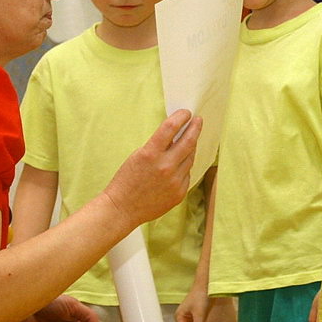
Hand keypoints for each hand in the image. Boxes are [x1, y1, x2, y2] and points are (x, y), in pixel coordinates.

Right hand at [104, 110, 202, 226]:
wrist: (123, 208)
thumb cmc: (126, 181)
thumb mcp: (138, 156)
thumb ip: (158, 146)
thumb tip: (176, 136)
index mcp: (151, 154)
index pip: (170, 128)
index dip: (181, 117)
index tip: (186, 113)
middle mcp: (165, 166)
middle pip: (188, 142)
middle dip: (195, 128)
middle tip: (198, 121)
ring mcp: (174, 181)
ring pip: (190, 158)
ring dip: (190, 147)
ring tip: (190, 141)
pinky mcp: (179, 193)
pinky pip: (187, 174)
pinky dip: (184, 167)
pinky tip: (178, 165)